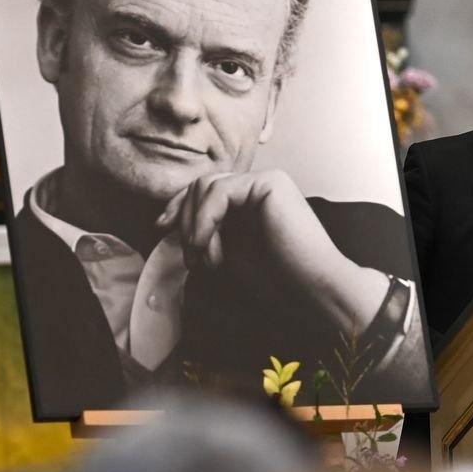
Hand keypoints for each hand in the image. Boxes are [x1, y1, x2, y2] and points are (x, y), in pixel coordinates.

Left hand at [155, 170, 390, 328]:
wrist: (312, 290)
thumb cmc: (275, 280)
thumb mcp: (224, 252)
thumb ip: (202, 232)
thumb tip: (165, 219)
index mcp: (249, 201)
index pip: (202, 192)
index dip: (177, 206)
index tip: (160, 228)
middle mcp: (258, 186)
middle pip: (199, 186)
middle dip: (185, 221)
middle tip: (192, 258)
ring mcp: (265, 181)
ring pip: (205, 186)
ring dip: (195, 225)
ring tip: (204, 256)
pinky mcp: (270, 183)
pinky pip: (219, 191)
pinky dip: (204, 219)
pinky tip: (208, 244)